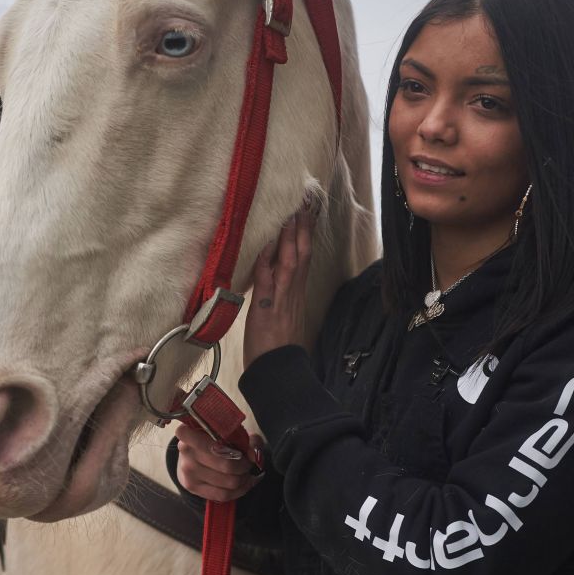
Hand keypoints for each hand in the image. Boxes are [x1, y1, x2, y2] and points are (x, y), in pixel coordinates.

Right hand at [174, 423, 263, 502]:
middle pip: (227, 465)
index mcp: (190, 432)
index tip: (238, 446)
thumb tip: (254, 456)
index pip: (201, 437)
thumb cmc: (215, 440)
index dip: (226, 443)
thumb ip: (248, 440)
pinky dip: (240, 490)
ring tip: (247, 472)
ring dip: (244, 478)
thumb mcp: (232, 432)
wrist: (192, 456)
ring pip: (229, 482)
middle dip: (244, 466)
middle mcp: (186, 452)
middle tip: (248, 463)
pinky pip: (223, 495)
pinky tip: (245, 483)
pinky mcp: (192, 487)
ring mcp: (189, 472)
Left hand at [243, 206, 313, 366]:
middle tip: (304, 204)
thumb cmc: (278, 346)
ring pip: (290, 263)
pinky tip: (267, 246)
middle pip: (302, 254)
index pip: (304, 257)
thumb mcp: (283, 314)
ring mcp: (282, 299)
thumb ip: (281, 293)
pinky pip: (267, 280)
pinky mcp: (266, 309)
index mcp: (296, 293)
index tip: (307, 214)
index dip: (305, 235)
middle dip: (303, 228)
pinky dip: (267, 262)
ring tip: (291, 215)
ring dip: (290, 238)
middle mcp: (293, 292)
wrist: (279, 370)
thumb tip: (276, 274)